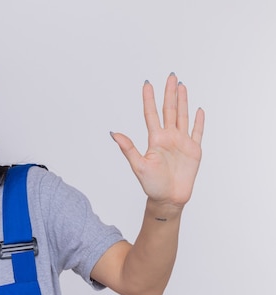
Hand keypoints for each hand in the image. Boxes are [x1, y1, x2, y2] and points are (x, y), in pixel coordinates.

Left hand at [110, 73, 204, 208]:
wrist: (168, 199)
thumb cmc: (152, 185)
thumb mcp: (138, 166)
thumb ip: (128, 148)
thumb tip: (114, 133)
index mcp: (155, 139)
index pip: (151, 114)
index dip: (149, 99)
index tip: (147, 83)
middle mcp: (168, 138)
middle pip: (169, 110)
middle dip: (170, 93)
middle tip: (171, 76)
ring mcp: (182, 143)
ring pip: (183, 117)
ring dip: (183, 101)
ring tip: (182, 86)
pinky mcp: (194, 151)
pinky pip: (197, 132)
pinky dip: (199, 121)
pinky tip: (198, 110)